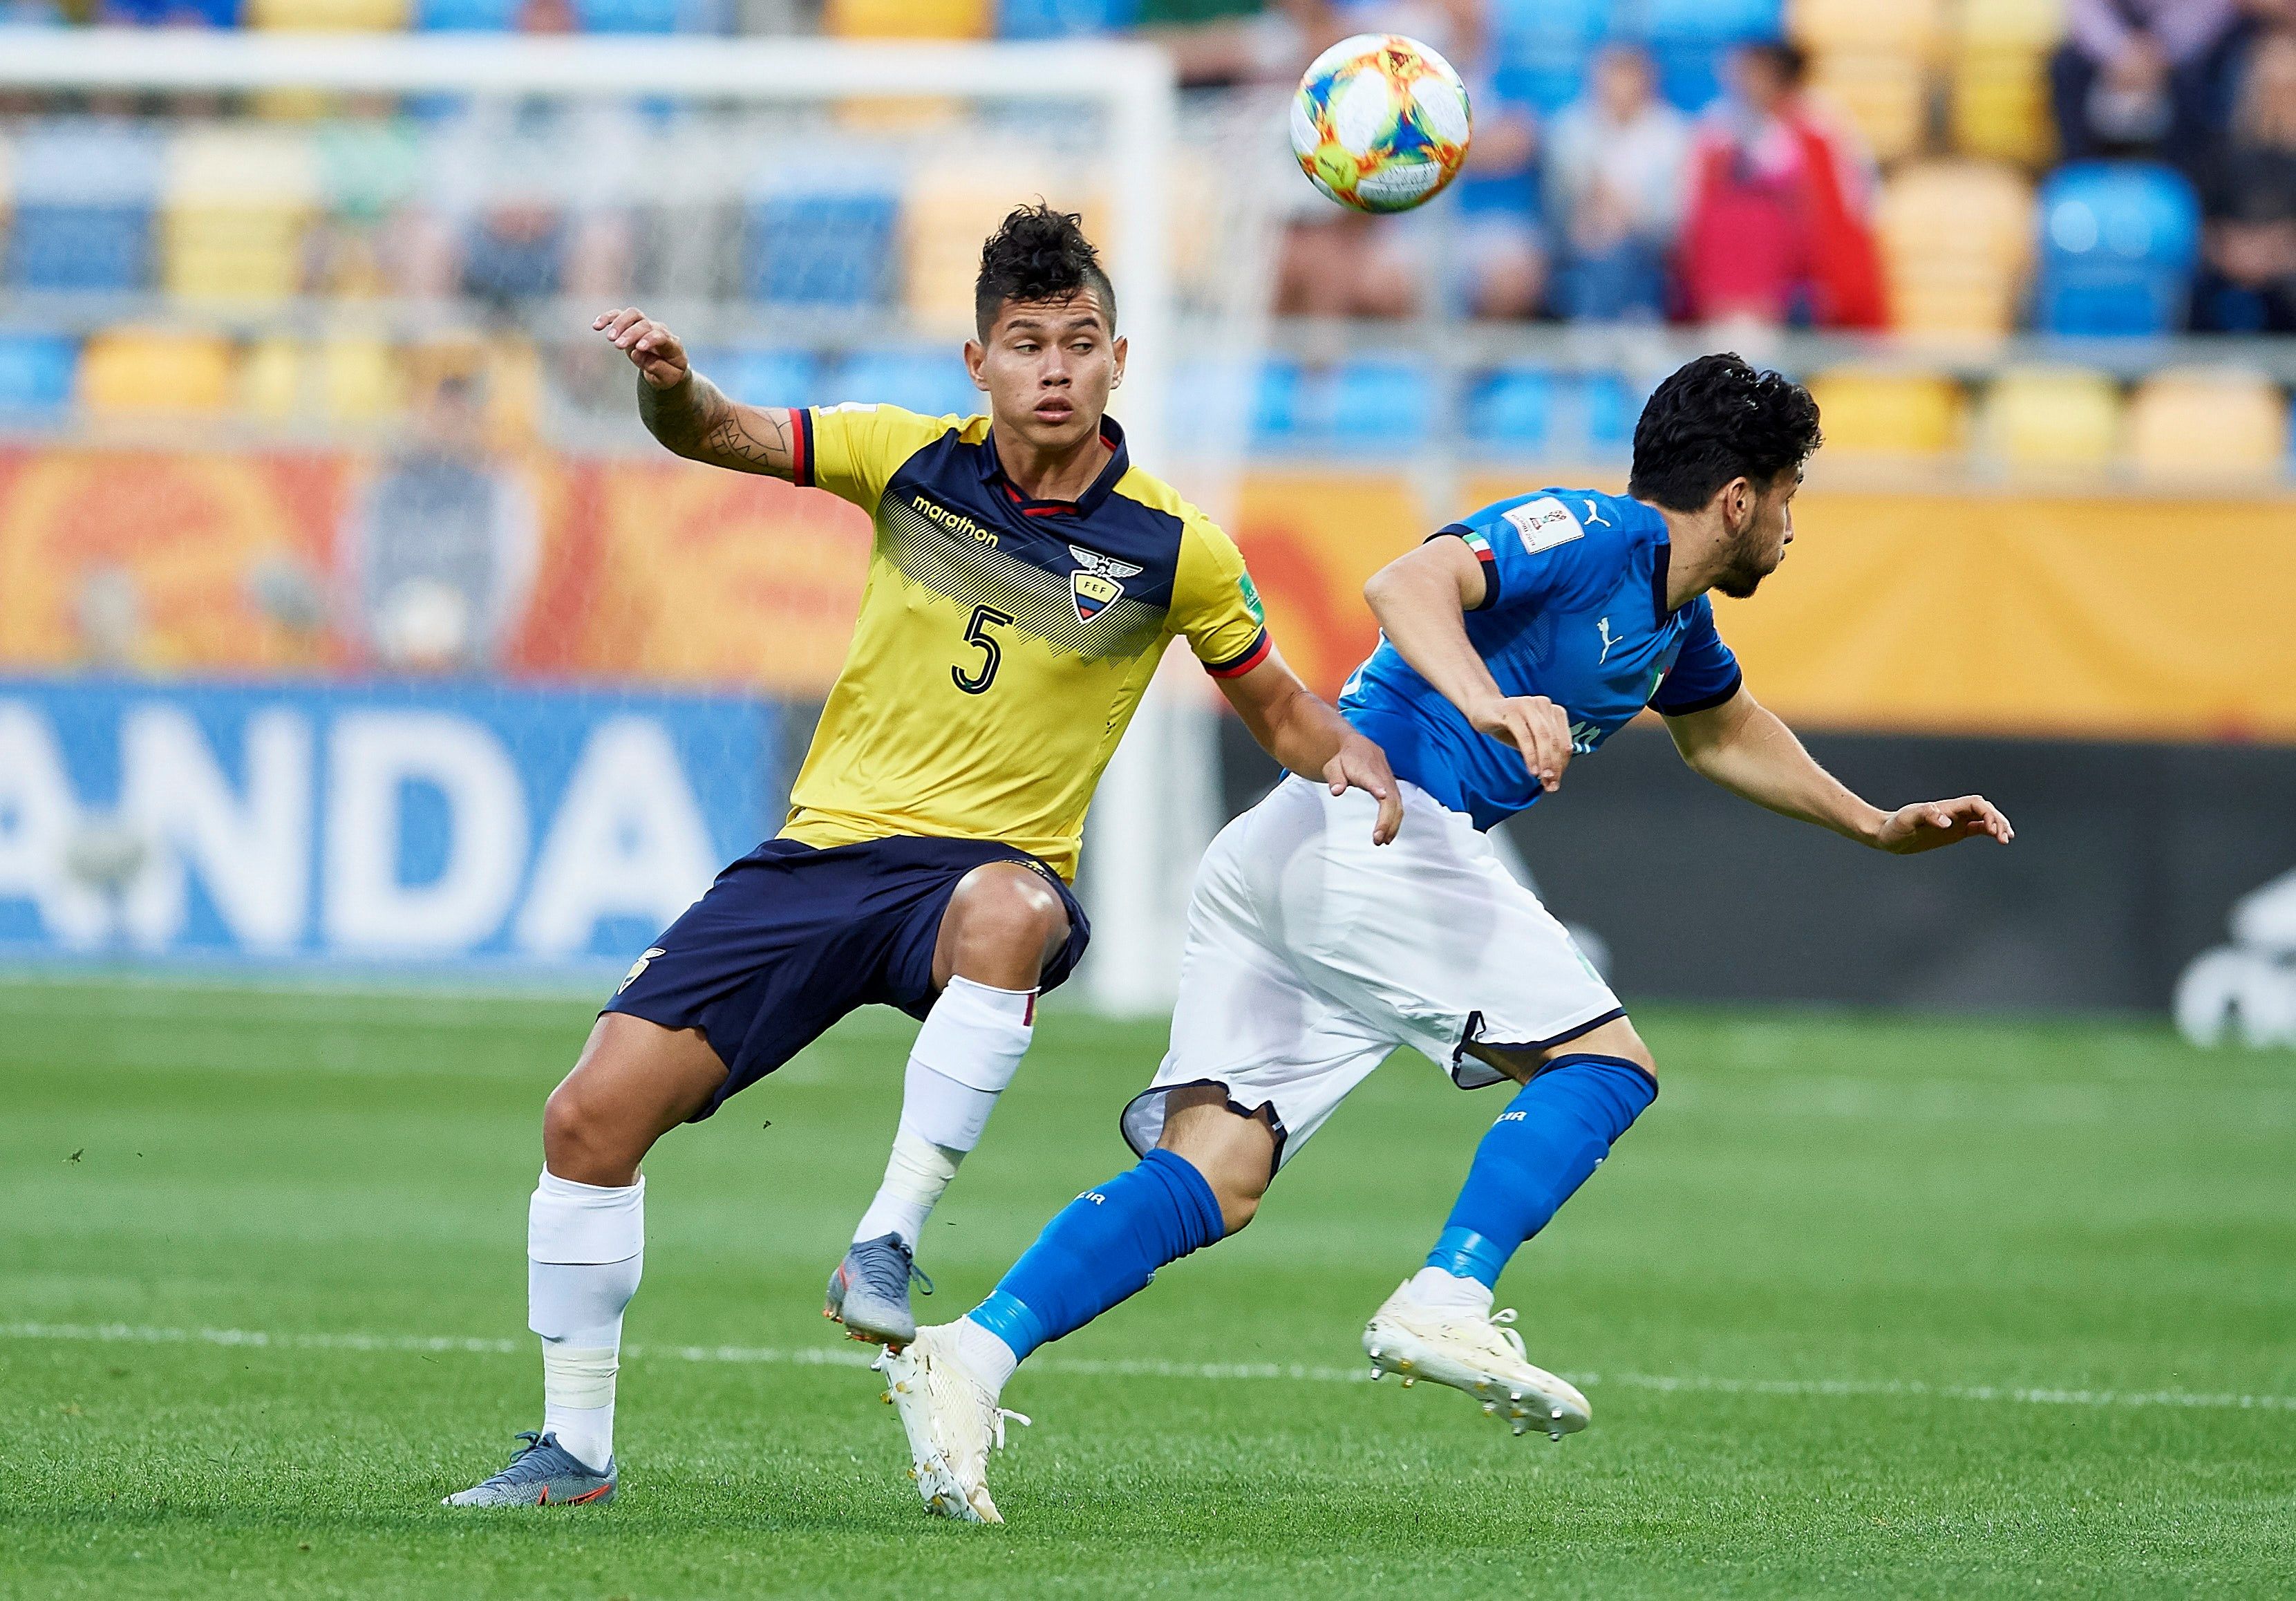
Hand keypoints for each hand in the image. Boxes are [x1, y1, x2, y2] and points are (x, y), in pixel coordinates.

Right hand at [594, 307, 688, 389]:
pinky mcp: (632, 325)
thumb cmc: (669, 373)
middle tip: (617, 345)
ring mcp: (646, 325)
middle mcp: (659, 330)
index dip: (650, 339)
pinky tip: (596, 326)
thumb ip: (657, 367)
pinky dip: (608, 318)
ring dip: (619, 323)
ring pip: (633, 314)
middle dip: (630, 333)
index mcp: (672, 344)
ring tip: (609, 338)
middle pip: (644, 324)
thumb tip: (637, 353)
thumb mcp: (668, 377)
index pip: (661, 336)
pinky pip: (620, 315)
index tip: (638, 348)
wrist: (668, 366)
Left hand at [1324, 732, 1403, 845]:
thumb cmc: (1343, 759)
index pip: (1374, 779)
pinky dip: (1395, 821)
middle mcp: (1382, 776)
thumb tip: (1336, 790)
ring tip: (1383, 841)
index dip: (1378, 787)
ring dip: (1393, 824)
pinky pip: (1398, 806)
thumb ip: (1335, 778)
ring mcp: (1390, 783)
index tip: (1382, 795)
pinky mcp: (1393, 789)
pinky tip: (1388, 835)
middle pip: (1390, 799)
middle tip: (1378, 839)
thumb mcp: (1333, 766)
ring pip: (1398, 805)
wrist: (1358, 747)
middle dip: (1387, 820)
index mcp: (1366, 770)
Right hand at [1467, 694, 1572, 792]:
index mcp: (1554, 711)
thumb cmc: (1509, 725)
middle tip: (1550, 783)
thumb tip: (1554, 777)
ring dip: (1545, 761)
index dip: (1562, 764)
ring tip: (1542, 777)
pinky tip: (1531, 769)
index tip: (1556, 782)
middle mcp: (1544, 705)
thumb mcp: (1531, 740)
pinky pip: (1525, 736)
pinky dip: (1530, 755)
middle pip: (1555, 740)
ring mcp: (1528, 705)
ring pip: (1543, 737)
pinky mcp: (1512, 710)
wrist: (1483, 710)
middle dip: (1554, 765)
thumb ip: (1544, 753)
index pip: (1564, 741)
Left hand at [1870, 795, 2014, 854]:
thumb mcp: (1907, 821)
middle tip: (2003, 838)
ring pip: (1983, 818)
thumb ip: (1926, 815)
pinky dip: (1989, 831)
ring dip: (1996, 825)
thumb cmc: (1895, 826)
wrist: (1885, 835)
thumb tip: (1947, 821)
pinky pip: (1977, 828)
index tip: (1992, 830)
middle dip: (1997, 820)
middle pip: (1984, 809)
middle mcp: (1953, 812)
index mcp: (1946, 807)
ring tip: (2006, 839)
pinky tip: (1997, 839)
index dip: (1988, 813)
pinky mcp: (1954, 832)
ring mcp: (1955, 821)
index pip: (1975, 804)